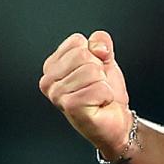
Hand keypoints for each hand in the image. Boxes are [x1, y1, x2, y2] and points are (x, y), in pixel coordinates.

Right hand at [39, 31, 132, 157]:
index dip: (94, 54)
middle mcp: (48, 81)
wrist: (115, 121)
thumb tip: (97, 46)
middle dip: (99, 70)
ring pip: (92, 71)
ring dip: (103, 84)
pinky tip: (99, 105)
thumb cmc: (104, 92)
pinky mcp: (70, 106)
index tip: (93, 73)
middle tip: (96, 86)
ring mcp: (57, 95)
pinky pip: (99, 88)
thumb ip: (100, 42)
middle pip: (84, 55)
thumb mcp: (104, 59)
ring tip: (96, 96)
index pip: (77, 41)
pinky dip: (106, 96)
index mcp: (52, 66)